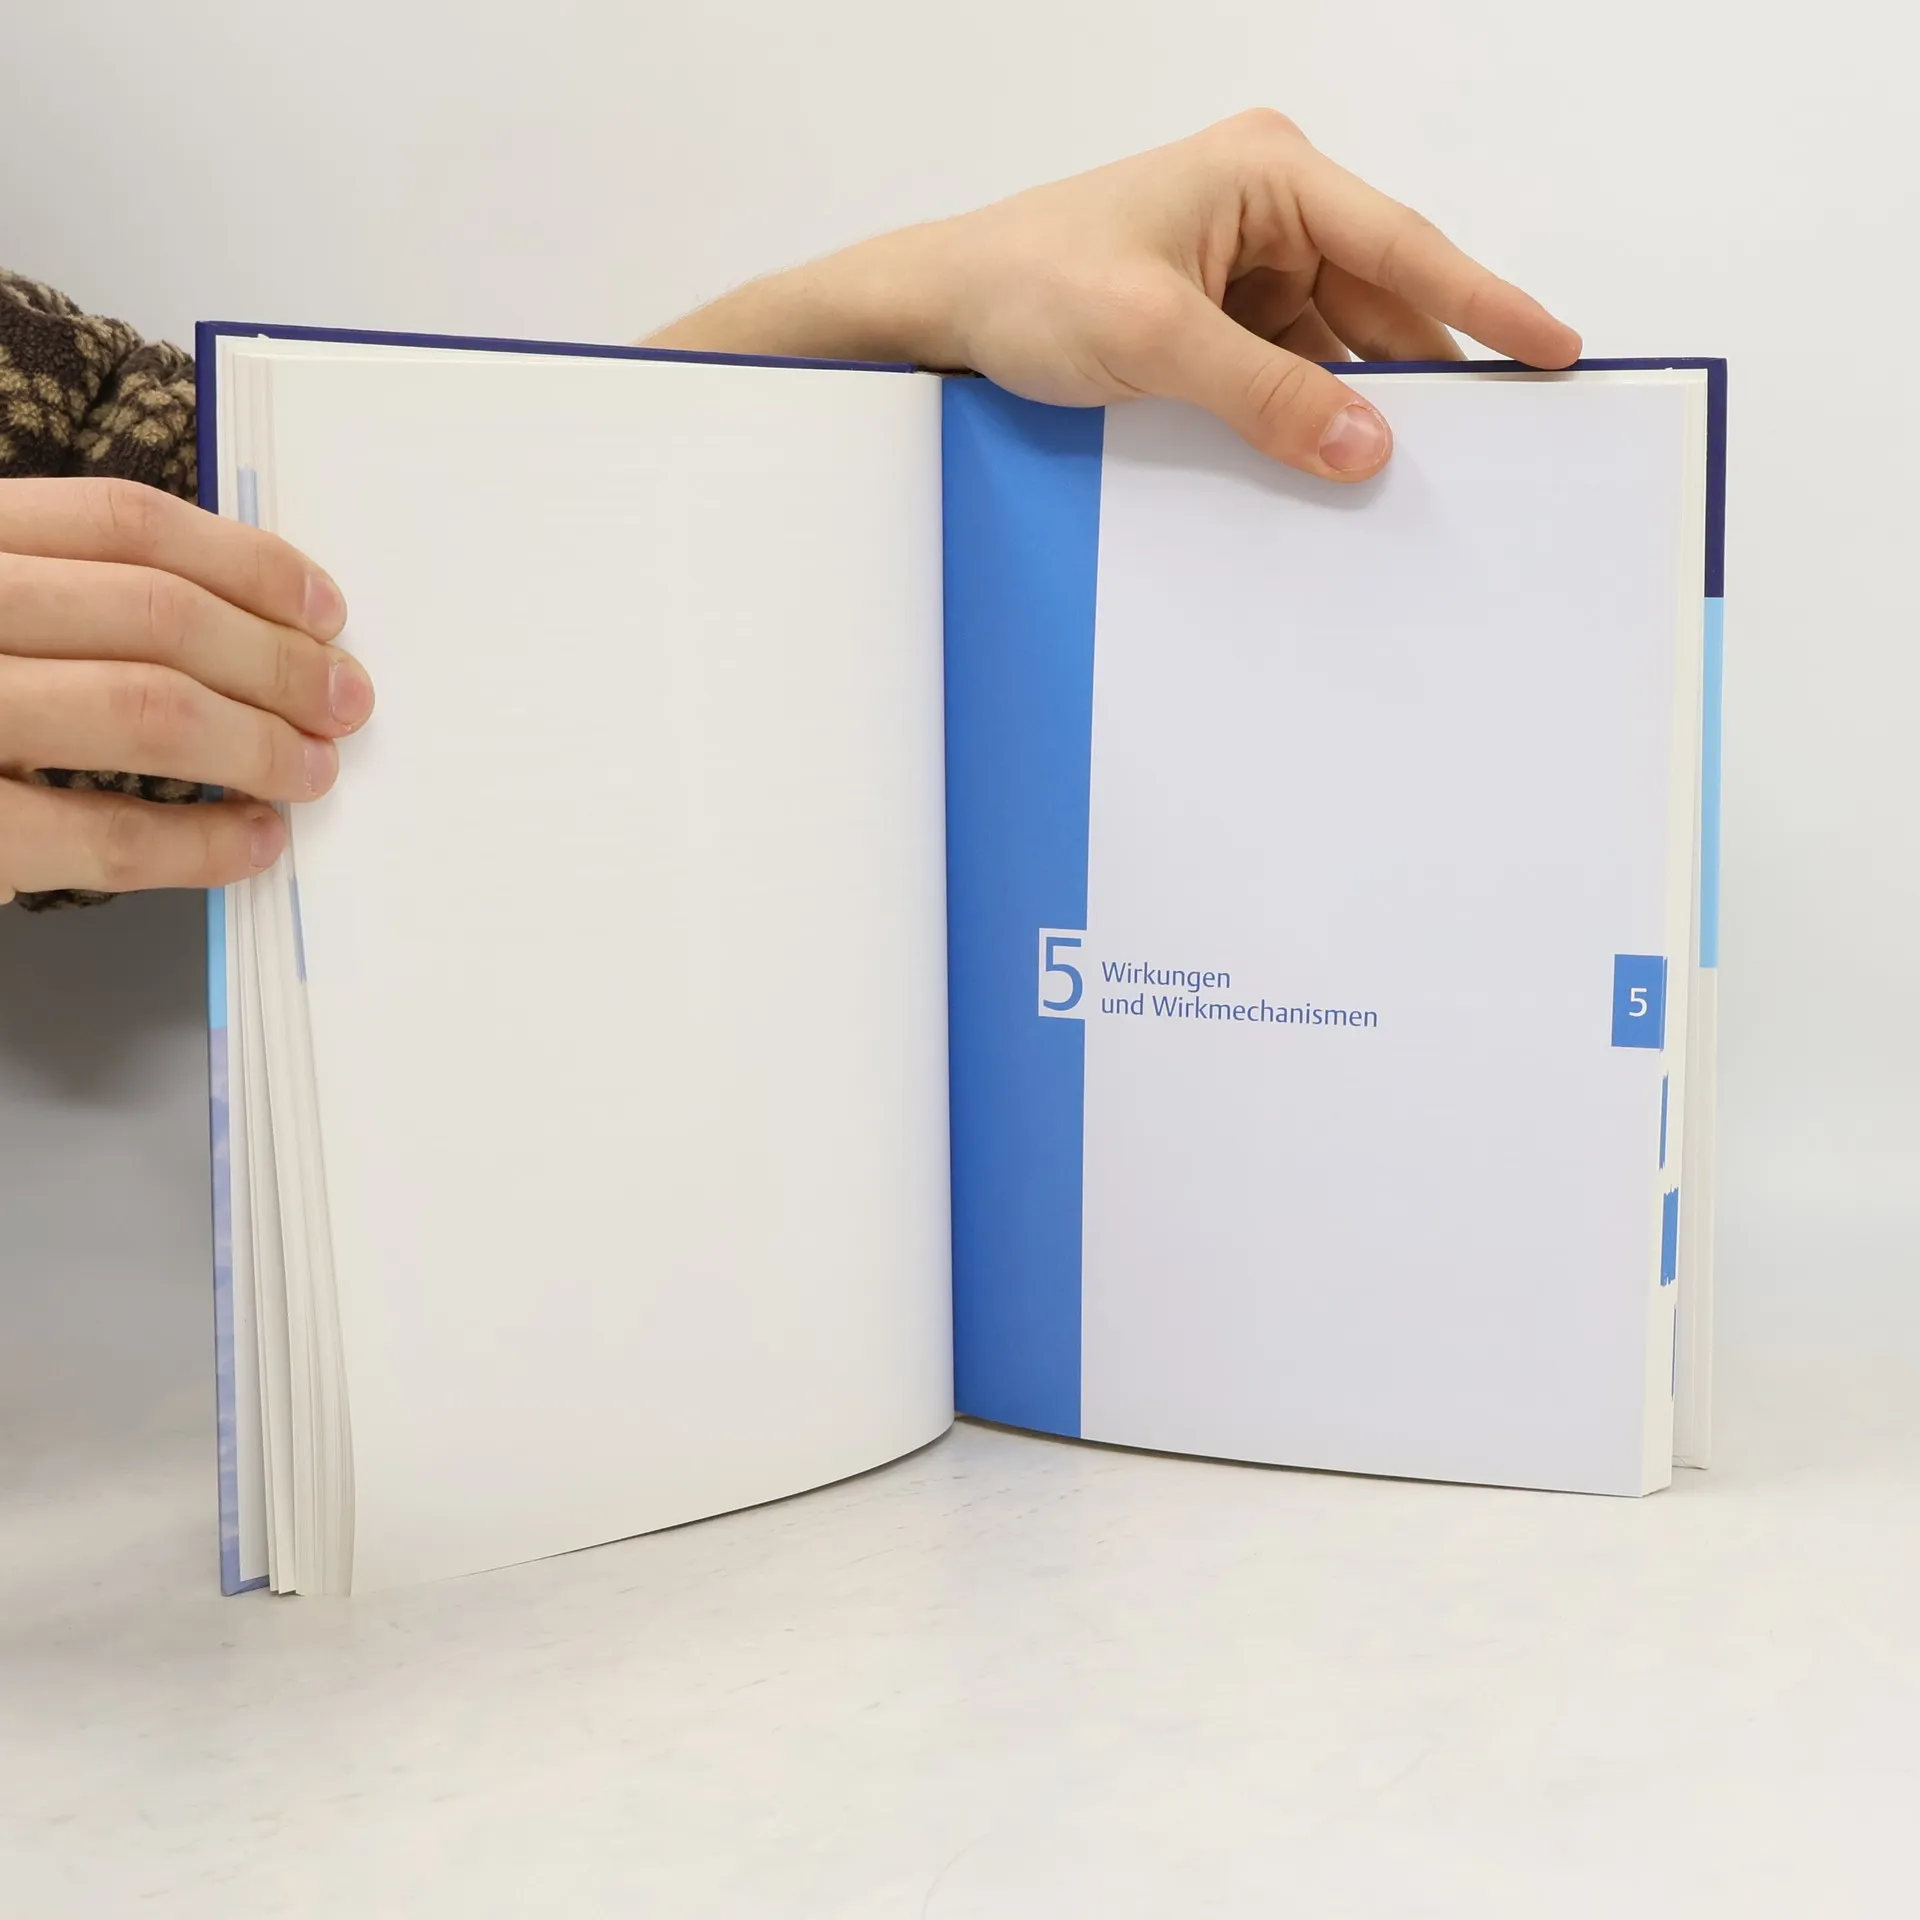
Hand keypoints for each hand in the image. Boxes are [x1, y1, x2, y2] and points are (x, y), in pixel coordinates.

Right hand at [0, 478, 371, 905]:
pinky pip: (99, 837)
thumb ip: (63, 600)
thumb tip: (246, 628)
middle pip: (154, 613)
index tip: (327, 609)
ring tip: (311, 770)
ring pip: (144, 710)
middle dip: (278, 662)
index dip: (247, 562)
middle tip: (345, 702)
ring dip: (258, 744)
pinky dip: (199, 844)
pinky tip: (252, 842)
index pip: (122, 522)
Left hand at [646, 109, 1580, 481]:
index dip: (1485, 304)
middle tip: (1489, 445)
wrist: (934, 316)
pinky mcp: (1212, 315)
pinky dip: (1308, 413)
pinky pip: (1288, 367)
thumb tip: (1368, 443)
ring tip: (1412, 470)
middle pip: (1379, 298)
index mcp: (1264, 173)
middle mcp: (1263, 206)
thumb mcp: (1153, 340)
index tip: (1555, 351)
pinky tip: (1328, 463)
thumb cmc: (1024, 287)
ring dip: (1358, 402)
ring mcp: (1238, 261)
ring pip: (1336, 341)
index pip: (1403, 245)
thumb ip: (1265, 393)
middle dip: (1422, 370)